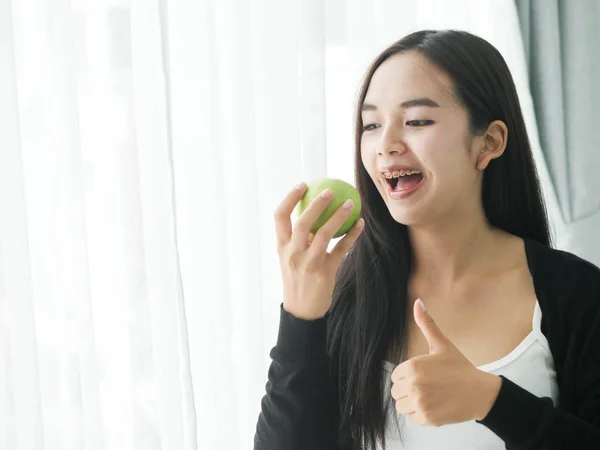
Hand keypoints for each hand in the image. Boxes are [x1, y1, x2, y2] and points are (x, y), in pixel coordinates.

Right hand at [274, 182, 363, 319]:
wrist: (302, 311)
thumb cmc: (298, 278)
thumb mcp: (290, 258)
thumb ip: (298, 238)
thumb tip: (313, 210)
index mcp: (282, 247)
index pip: (280, 217)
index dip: (290, 198)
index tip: (303, 184)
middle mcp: (293, 254)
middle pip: (303, 222)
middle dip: (317, 204)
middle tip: (330, 190)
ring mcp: (308, 264)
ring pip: (324, 234)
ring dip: (339, 216)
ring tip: (351, 203)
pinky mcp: (325, 272)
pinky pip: (341, 249)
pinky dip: (352, 235)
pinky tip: (360, 224)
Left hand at [390, 299, 501, 425]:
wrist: (480, 392)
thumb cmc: (459, 368)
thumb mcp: (442, 344)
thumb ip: (426, 324)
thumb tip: (418, 302)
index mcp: (412, 366)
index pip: (395, 376)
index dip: (407, 376)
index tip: (422, 375)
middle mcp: (413, 385)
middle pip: (396, 391)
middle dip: (408, 390)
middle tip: (427, 386)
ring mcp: (420, 403)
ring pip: (401, 406)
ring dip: (412, 403)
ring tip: (429, 396)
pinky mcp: (426, 418)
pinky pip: (411, 418)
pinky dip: (420, 414)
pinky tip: (433, 405)